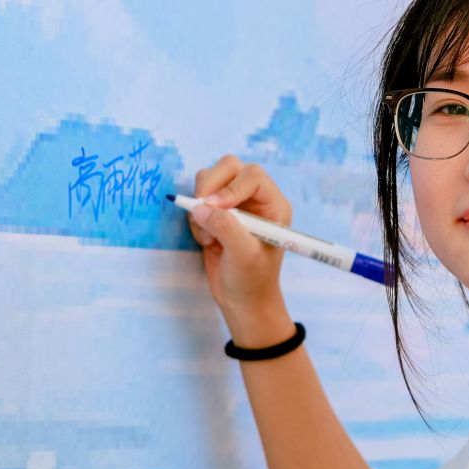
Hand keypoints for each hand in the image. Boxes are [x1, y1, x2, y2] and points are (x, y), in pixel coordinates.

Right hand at [188, 155, 292, 331]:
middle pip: (229, 167)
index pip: (252, 175)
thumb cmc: (252, 280)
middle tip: (202, 214)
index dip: (231, 187)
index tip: (215, 209)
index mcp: (273, 204)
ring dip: (201, 204)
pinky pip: (197, 198)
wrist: (242, 301)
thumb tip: (200, 207)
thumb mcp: (243, 255)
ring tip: (209, 235)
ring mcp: (234, 203)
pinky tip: (206, 240)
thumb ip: (225, 227)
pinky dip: (195, 216)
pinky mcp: (216, 213)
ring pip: (209, 179)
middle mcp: (255, 198)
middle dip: (210, 188)